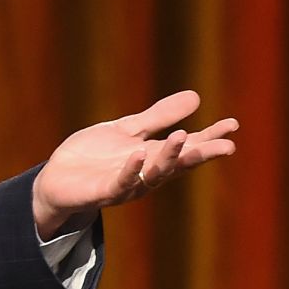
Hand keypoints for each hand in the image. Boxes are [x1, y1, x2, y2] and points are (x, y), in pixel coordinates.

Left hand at [31, 90, 238, 237]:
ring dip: (169, 157)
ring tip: (182, 136)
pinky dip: (131, 169)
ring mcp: (127, 185)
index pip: (188, 147)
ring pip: (154, 174)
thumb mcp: (128, 130)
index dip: (210, 137)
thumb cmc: (93, 156)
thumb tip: (196, 96)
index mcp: (154, 157)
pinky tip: (139, 154)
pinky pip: (121, 182)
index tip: (233, 125)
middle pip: (179, 164)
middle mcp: (146, 174)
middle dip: (201, 154)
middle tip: (227, 145)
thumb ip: (158, 117)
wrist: (56, 179)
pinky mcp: (104, 192)